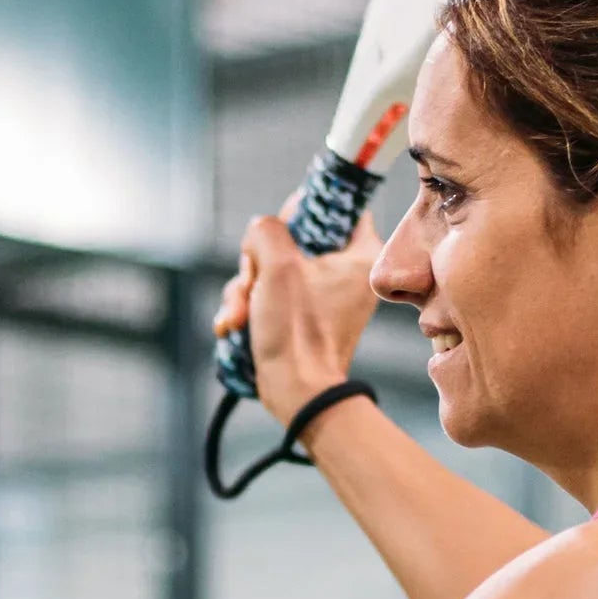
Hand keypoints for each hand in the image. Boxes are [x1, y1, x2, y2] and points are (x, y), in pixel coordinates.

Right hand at [211, 203, 381, 417]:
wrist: (295, 392)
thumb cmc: (295, 330)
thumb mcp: (277, 265)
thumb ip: (266, 230)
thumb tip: (260, 233)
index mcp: (362, 253)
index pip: (338, 206)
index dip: (303, 209)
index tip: (281, 227)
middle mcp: (348, 272)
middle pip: (294, 238)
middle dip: (258, 262)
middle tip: (252, 283)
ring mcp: (324, 295)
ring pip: (273, 267)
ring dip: (246, 288)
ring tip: (239, 315)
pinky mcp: (302, 315)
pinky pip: (271, 294)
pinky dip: (250, 306)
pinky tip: (234, 324)